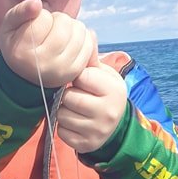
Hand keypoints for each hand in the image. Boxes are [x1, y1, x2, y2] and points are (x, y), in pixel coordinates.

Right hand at [0, 0, 94, 88]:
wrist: (27, 76)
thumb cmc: (18, 45)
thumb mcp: (9, 26)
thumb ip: (20, 11)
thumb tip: (37, 3)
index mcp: (23, 53)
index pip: (44, 19)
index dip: (41, 16)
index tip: (35, 25)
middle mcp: (44, 65)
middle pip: (64, 24)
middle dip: (59, 19)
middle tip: (50, 28)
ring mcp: (62, 70)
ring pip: (79, 31)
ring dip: (71, 27)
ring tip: (59, 35)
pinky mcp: (75, 72)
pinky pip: (89, 44)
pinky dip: (82, 37)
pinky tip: (70, 41)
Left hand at [56, 39, 126, 153]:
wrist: (116, 127)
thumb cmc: (105, 95)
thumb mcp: (105, 75)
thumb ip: (93, 58)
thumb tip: (88, 33)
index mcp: (113, 90)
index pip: (81, 77)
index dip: (77, 78)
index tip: (81, 81)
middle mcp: (107, 112)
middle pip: (69, 98)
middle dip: (68, 95)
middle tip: (75, 96)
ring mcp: (96, 131)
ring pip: (62, 116)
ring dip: (63, 111)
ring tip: (74, 109)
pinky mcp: (85, 145)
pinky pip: (62, 132)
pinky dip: (63, 127)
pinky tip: (74, 123)